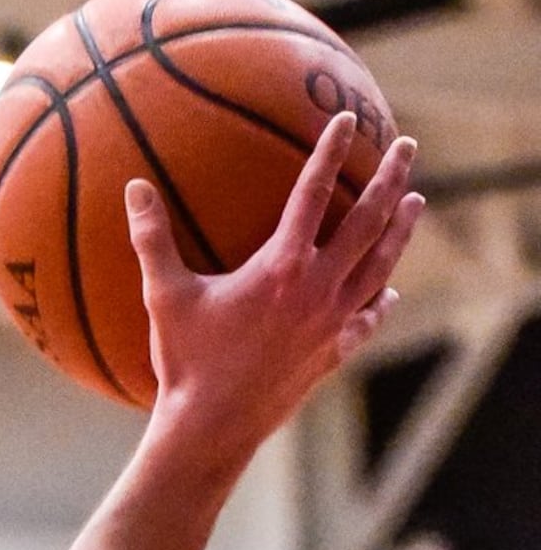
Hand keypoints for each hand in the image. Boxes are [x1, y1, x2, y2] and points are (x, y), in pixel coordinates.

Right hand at [127, 113, 423, 455]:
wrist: (212, 431)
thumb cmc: (186, 363)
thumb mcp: (164, 297)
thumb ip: (153, 239)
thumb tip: (133, 187)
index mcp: (282, 267)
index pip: (314, 193)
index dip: (331, 151)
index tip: (347, 119)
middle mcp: (318, 290)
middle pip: (368, 222)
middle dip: (391, 179)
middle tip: (406, 147)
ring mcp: (331, 324)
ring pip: (380, 266)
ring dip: (401, 230)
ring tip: (415, 202)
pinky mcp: (332, 354)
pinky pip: (368, 320)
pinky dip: (382, 300)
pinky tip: (389, 292)